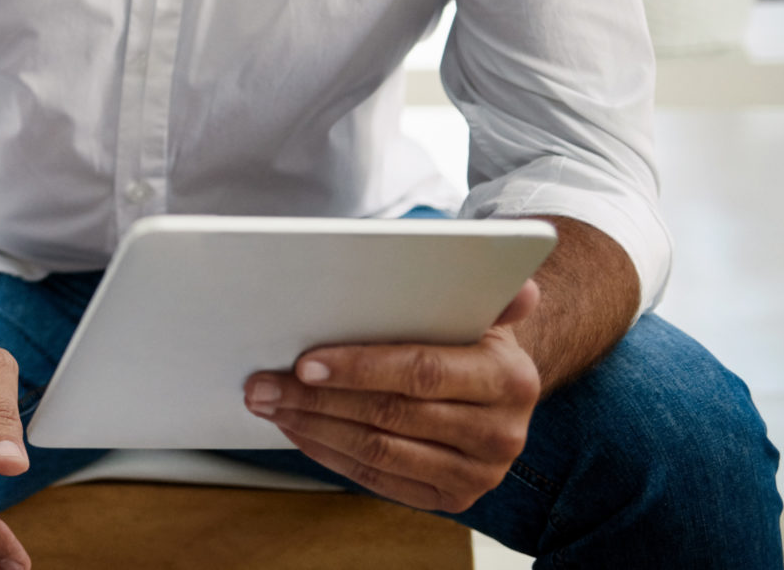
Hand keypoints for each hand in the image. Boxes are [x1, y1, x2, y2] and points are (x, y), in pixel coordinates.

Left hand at [245, 279, 543, 513]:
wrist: (499, 390)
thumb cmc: (470, 338)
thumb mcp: (478, 308)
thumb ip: (483, 291)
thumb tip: (519, 285)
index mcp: (509, 380)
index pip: (420, 372)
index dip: (357, 368)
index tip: (303, 363)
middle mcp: (501, 435)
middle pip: (390, 416)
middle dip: (316, 400)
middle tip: (263, 383)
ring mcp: (478, 475)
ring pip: (379, 452)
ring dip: (314, 427)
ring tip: (270, 403)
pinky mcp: (451, 499)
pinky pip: (379, 480)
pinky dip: (330, 454)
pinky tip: (297, 429)